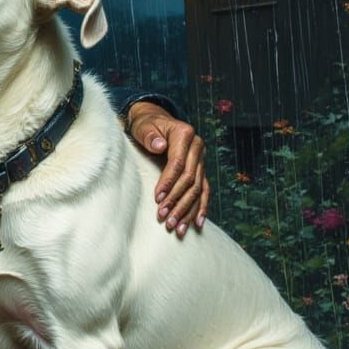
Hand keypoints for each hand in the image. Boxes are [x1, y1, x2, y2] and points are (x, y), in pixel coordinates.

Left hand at [126, 101, 208, 237]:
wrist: (156, 120)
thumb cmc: (147, 125)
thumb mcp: (144, 126)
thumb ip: (150, 135)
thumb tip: (159, 146)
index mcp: (184, 135)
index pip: (178, 164)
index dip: (168, 182)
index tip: (157, 198)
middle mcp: (197, 147)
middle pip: (190, 179)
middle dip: (177, 201)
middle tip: (165, 217)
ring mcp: (200, 159)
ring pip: (198, 189)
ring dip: (187, 210)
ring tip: (177, 227)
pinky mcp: (200, 169)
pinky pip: (204, 191)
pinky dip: (201, 208)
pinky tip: (197, 224)